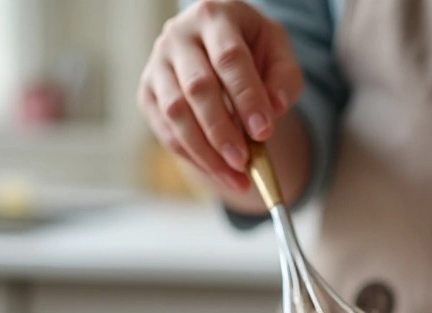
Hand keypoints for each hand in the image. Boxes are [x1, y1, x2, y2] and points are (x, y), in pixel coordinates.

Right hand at [137, 0, 302, 192]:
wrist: (217, 45)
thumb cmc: (251, 46)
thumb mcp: (277, 49)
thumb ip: (284, 77)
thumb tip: (275, 108)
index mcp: (214, 16)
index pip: (229, 58)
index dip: (247, 97)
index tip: (264, 131)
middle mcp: (178, 36)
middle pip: (198, 88)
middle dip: (222, 130)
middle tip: (245, 162)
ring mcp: (157, 64)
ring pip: (176, 113)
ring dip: (205, 151)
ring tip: (235, 176)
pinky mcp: (147, 92)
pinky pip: (165, 130)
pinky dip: (191, 155)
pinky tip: (217, 171)